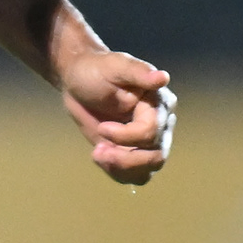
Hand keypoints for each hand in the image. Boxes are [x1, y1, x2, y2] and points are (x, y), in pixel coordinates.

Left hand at [59, 45, 176, 186]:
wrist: (79, 81)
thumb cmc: (98, 69)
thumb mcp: (116, 66)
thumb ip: (139, 72)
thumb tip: (163, 78)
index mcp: (159, 104)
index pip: (151, 132)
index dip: (125, 136)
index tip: (102, 128)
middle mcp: (161, 125)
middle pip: (155, 157)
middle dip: (125, 159)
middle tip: (98, 152)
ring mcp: (147, 142)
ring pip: (147, 170)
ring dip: (121, 169)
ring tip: (97, 154)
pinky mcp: (133, 152)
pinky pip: (134, 175)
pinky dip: (117, 173)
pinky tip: (99, 156)